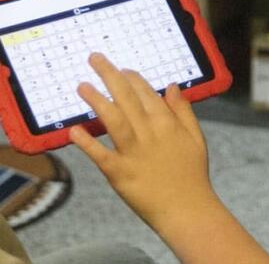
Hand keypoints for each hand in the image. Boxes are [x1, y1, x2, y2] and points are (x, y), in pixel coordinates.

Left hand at [69, 53, 214, 241]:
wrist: (187, 209)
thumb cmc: (192, 173)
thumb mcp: (195, 137)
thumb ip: (183, 110)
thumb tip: (173, 86)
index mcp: (166, 122)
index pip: (145, 91)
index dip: (131, 77)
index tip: (121, 69)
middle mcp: (148, 132)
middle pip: (125, 97)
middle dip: (108, 75)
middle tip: (94, 58)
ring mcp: (132, 152)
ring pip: (111, 119)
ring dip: (95, 100)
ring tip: (81, 86)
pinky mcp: (119, 173)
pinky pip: (99, 154)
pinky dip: (86, 142)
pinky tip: (74, 130)